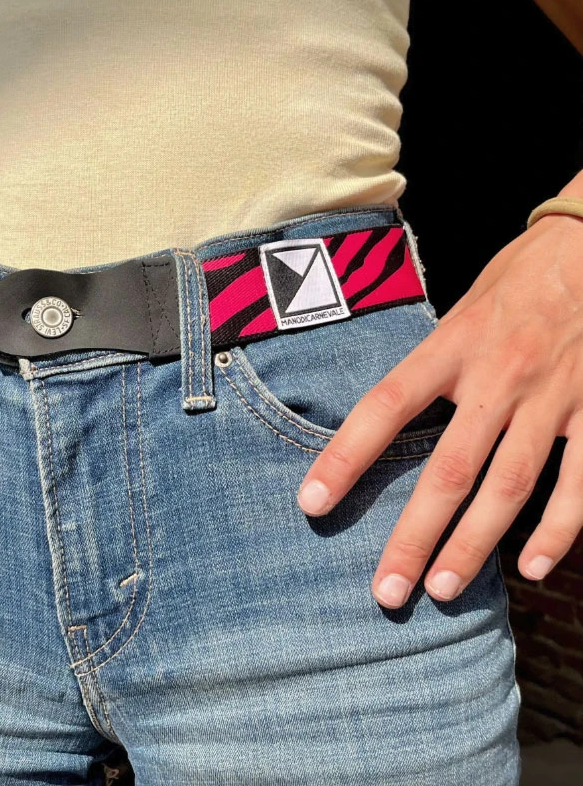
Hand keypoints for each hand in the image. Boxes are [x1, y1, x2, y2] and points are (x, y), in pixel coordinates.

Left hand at [296, 211, 582, 608]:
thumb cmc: (518, 276)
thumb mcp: (460, 307)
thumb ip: (432, 364)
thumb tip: (392, 418)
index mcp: (453, 344)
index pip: (384, 408)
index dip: (345, 458)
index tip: (312, 504)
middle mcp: (499, 375)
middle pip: (449, 469)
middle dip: (415, 536)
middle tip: (387, 591)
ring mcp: (552, 397)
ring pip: (509, 486)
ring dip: (475, 545)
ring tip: (444, 591)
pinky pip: (580, 483)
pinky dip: (558, 529)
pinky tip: (533, 569)